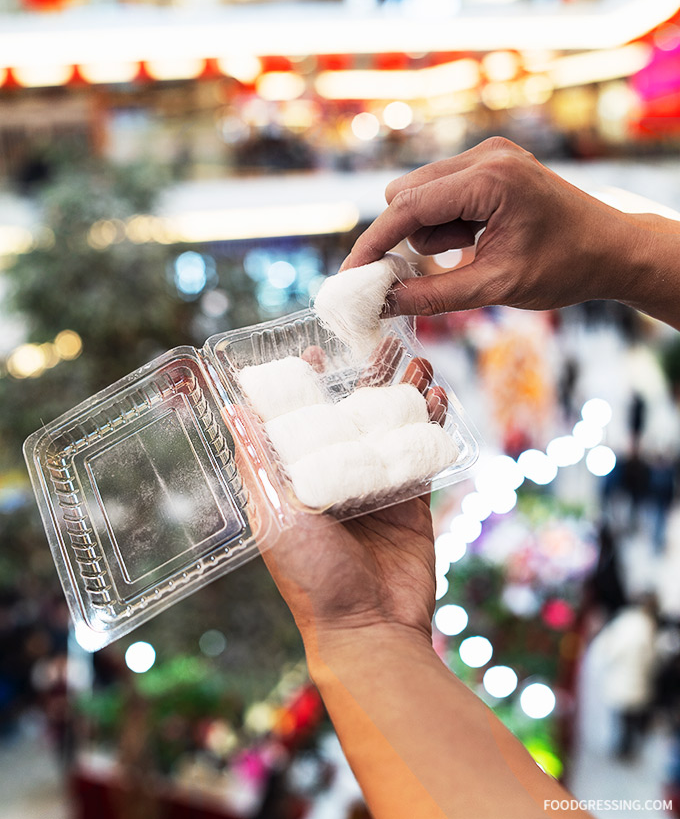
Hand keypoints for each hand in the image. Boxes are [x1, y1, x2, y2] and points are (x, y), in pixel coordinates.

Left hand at [232, 345, 446, 651]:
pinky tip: (441, 397)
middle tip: (386, 340)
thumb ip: (258, 461)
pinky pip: (424, 454)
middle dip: (370, 376)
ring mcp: (377, 489)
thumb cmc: (311, 578)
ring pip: (393, 428)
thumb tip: (230, 407)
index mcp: (300, 480)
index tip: (315, 350)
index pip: (303, 419)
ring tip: (420, 359)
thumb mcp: (273, 516)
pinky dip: (433, 425)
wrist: (369, 630)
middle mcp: (337, 479)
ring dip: (406, 393)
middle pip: (354, 415)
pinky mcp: (412, 503)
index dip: (308, 384)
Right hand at [343, 137, 647, 316]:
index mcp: (491, 179)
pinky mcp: (490, 163)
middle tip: (433, 272)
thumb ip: (434, 296)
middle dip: (410, 239)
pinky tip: (477, 239)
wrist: (612, 249)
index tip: (352, 274)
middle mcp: (486, 156)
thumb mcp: (496, 287)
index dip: (375, 243)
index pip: (409, 207)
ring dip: (433, 233)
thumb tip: (383, 304)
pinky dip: (447, 223)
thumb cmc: (565, 267)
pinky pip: (442, 193)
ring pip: (422, 195)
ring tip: (473, 253)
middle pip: (408, 195)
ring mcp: (489, 155)